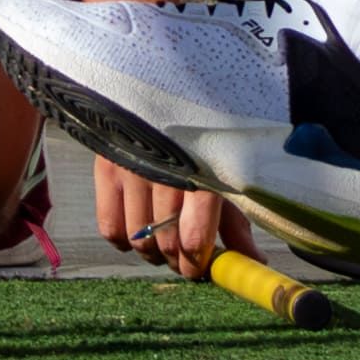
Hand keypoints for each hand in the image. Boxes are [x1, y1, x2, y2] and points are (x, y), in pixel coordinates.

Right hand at [93, 152, 239, 271]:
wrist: (164, 91)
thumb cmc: (202, 140)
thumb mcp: (224, 174)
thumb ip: (235, 222)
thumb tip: (252, 262)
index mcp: (203, 173)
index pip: (194, 239)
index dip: (197, 265)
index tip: (202, 268)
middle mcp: (165, 173)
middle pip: (166, 244)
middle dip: (178, 262)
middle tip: (184, 259)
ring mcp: (133, 170)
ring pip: (138, 240)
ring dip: (152, 253)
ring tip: (163, 242)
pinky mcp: (107, 168)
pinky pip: (110, 227)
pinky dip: (124, 240)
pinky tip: (138, 230)